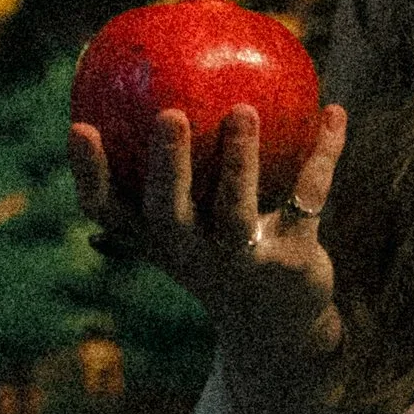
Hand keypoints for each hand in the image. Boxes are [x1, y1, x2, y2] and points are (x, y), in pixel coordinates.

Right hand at [70, 99, 348, 387]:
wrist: (277, 329)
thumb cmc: (220, 259)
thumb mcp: (188, 226)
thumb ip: (170, 171)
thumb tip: (163, 85)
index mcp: (158, 240)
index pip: (106, 211)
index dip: (89, 173)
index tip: (78, 126)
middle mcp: (192, 254)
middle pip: (169, 212)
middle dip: (167, 165)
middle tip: (169, 115)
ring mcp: (241, 260)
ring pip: (236, 209)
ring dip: (240, 160)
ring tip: (243, 110)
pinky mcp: (292, 260)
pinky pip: (308, 196)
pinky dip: (324, 152)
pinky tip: (334, 113)